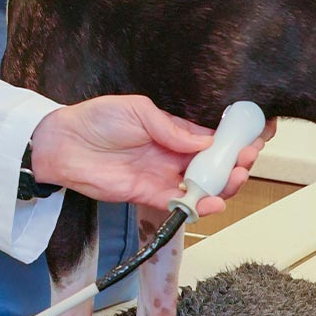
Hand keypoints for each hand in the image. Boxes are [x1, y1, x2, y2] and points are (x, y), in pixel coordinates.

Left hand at [28, 96, 266, 215]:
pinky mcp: (148, 195)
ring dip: (222, 186)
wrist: (63, 143)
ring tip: (235, 179)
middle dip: (234, 164)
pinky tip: (214, 201)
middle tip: (246, 160)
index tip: (252, 138)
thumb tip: (203, 140)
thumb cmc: (96, 119)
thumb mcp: (138, 110)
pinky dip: (198, 205)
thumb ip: (171, 127)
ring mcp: (161, 177)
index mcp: (172, 132)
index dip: (232, 141)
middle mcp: (171, 156)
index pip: (210, 139)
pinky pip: (178, 205)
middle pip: (212, 166)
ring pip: (201, 188)